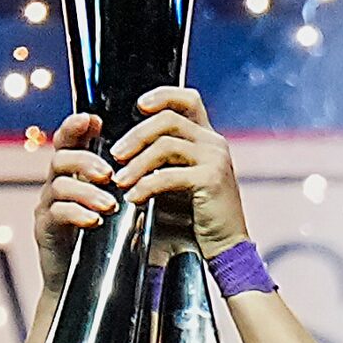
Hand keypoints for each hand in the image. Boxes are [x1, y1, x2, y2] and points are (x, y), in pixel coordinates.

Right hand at [35, 112, 117, 295]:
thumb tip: (153, 158)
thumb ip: (125, 183)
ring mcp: (47, 207)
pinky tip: (94, 221)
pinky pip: (56, 214)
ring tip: (110, 205)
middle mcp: (56, 186)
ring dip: (87, 192)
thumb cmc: (105, 242)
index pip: (69, 142)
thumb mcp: (117, 206)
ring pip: (59, 186)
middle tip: (108, 173)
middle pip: (60, 158)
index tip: (93, 120)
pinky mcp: (44, 230)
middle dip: (85, 161)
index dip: (76, 127)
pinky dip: (76, 214)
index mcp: (73, 176)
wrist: (85, 285)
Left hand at [111, 87, 249, 258]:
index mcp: (207, 138)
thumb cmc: (198, 216)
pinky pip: (168, 176)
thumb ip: (162, 160)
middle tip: (116, 155)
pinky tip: (135, 198)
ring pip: (165, 145)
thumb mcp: (178, 179)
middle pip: (167, 119)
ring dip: (136, 163)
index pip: (188, 99)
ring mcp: (215, 159)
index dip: (162, 95)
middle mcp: (214, 142)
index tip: (139, 106)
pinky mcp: (211, 180)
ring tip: (120, 180)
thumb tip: (125, 150)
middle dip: (136, 136)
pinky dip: (146, 186)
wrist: (227, 247)